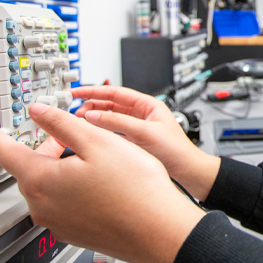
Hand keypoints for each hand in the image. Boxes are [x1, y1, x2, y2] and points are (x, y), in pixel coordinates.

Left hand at [0, 103, 201, 262]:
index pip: (7, 154)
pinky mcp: (74, 234)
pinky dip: (72, 189)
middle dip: (44, 149)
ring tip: (91, 158)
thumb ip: (62, 123)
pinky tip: (99, 183)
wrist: (158, 230)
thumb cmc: (135, 189)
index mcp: (41, 181)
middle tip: (64, 135)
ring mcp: (58, 224)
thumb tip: (39, 112)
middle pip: (30, 170)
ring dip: (60, 169)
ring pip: (48, 188)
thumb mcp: (97, 141)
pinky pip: (63, 205)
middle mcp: (43, 207)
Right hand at [71, 85, 217, 196]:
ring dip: (94, 118)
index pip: (116, 92)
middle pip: (110, 103)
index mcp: (147, 105)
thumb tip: (93, 115)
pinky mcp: (134, 141)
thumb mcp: (145, 133)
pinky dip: (100, 131)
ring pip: (110, 118)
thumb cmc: (176, 151)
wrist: (187, 171)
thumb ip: (118, 123)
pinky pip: (112, 131)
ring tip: (79, 121)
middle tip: (75, 110)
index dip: (94, 91)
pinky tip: (91, 134)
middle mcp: (141, 114)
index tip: (77, 91)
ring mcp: (136, 127)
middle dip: (92, 104)